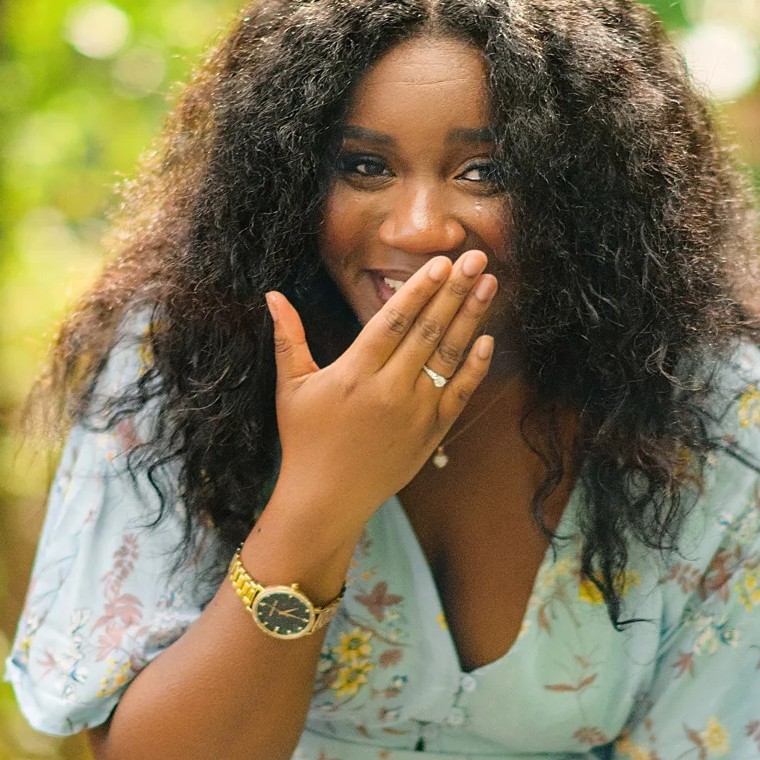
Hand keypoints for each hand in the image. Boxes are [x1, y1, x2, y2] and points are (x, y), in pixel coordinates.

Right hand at [266, 252, 495, 533]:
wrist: (326, 500)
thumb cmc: (304, 441)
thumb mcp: (291, 388)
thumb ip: (288, 338)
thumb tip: (272, 295)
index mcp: (354, 374)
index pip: (393, 322)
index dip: (419, 290)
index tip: (441, 262)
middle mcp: (389, 391)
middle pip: (428, 332)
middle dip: (454, 291)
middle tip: (475, 258)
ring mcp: (415, 413)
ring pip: (448, 357)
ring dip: (471, 318)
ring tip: (488, 284)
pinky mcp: (431, 433)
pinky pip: (459, 394)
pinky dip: (474, 366)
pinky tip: (486, 338)